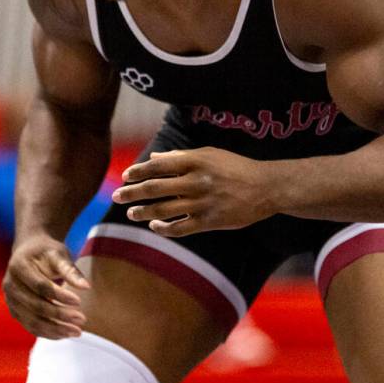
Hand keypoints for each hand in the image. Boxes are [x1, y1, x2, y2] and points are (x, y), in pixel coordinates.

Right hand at [2, 234, 90, 338]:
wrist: (29, 253)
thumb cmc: (46, 252)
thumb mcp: (58, 254)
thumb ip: (70, 270)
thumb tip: (86, 287)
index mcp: (18, 266)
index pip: (40, 286)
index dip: (59, 295)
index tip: (79, 301)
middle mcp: (10, 285)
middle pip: (35, 306)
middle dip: (60, 315)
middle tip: (82, 319)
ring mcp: (10, 300)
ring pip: (32, 321)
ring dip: (55, 329)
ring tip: (76, 331)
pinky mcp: (15, 311)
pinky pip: (31, 326)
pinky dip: (48, 332)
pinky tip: (65, 333)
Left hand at [112, 148, 274, 235]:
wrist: (266, 187)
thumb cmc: (235, 167)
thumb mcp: (209, 154)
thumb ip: (179, 156)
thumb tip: (153, 158)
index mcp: (195, 161)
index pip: (157, 166)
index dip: (137, 171)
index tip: (125, 176)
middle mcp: (196, 181)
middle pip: (154, 188)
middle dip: (131, 193)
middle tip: (116, 196)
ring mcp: (202, 203)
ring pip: (163, 210)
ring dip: (142, 212)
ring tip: (131, 213)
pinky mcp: (209, 222)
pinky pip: (179, 228)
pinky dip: (163, 229)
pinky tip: (154, 226)